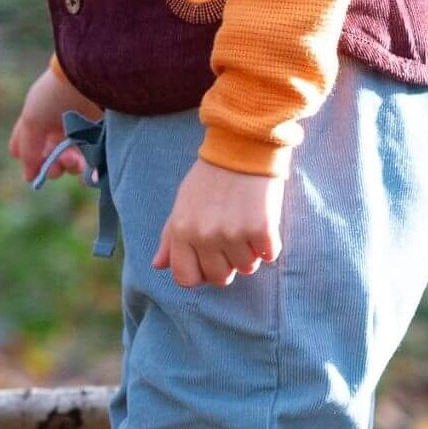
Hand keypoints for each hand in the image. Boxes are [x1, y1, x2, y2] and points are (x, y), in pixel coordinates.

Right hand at [9, 65, 102, 182]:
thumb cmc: (57, 96)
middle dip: (52, 165)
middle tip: (57, 165)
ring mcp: (84, 131)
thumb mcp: (32, 120)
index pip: (27, 143)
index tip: (33, 165)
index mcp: (41, 117)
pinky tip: (87, 170)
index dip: (28, 157)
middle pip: (52, 157)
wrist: (95, 80)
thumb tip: (29, 177)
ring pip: (73, 162)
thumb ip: (28, 151)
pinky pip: (94, 162)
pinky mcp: (104, 138)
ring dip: (70, 167)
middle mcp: (61, 124)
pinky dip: (89, 171)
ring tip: (74, 161)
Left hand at [153, 158, 283, 287]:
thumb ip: (170, 237)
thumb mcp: (181, 204)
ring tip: (245, 224)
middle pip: (220, 278)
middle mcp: (204, 236)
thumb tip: (158, 266)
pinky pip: (269, 256)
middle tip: (231, 239)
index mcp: (181, 231)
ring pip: (247, 268)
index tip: (209, 261)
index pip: (186, 279)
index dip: (200, 275)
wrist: (241, 150)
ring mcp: (233, 234)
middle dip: (228, 264)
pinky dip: (269, 245)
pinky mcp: (261, 229)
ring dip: (250, 252)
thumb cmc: (209, 179)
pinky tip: (262, 223)